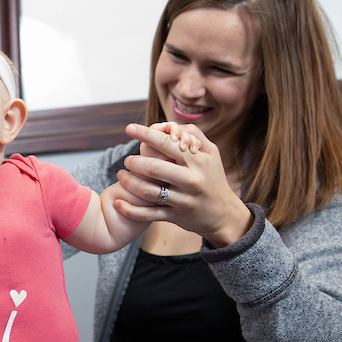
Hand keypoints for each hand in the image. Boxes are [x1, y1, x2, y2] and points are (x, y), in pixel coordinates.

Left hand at [113, 121, 253, 247]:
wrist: (223, 214)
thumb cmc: (213, 178)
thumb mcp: (211, 153)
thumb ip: (194, 135)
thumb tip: (172, 125)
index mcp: (197, 162)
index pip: (168, 144)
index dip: (147, 135)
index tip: (129, 128)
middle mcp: (190, 180)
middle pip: (154, 168)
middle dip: (134, 162)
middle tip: (126, 160)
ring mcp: (182, 200)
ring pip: (148, 192)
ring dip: (129, 183)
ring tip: (121, 175)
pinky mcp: (175, 217)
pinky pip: (148, 214)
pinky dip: (130, 210)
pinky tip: (118, 203)